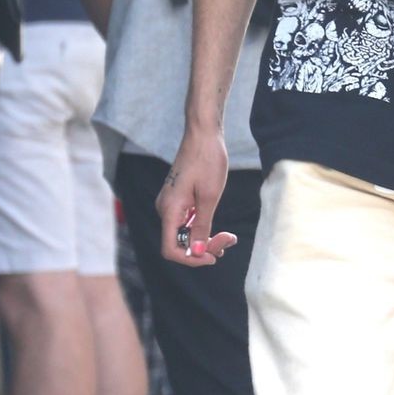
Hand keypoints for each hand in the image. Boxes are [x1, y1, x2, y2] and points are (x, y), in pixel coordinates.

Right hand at [156, 128, 235, 266]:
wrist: (203, 135)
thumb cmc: (208, 161)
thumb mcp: (210, 197)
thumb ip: (203, 227)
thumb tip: (198, 252)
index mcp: (169, 209)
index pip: (170, 249)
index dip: (191, 259)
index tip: (213, 257)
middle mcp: (165, 209)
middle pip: (179, 243)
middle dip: (204, 248)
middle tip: (229, 240)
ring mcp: (170, 204)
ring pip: (185, 234)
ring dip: (206, 240)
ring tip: (229, 237)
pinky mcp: (177, 200)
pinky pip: (186, 223)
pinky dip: (202, 229)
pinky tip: (220, 231)